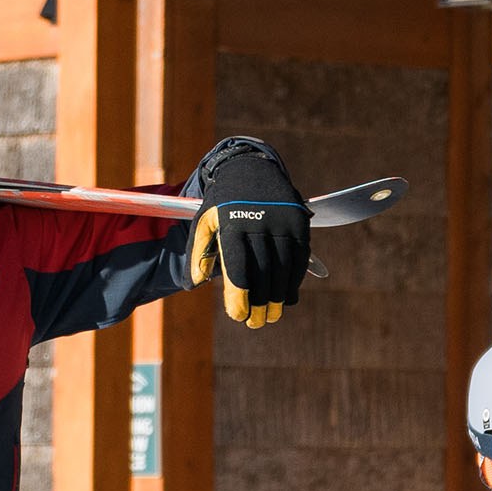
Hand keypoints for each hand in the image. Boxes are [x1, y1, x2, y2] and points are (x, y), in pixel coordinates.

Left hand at [186, 137, 310, 326]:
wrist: (250, 168)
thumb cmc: (222, 202)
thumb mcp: (204, 221)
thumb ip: (198, 252)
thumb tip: (192, 284)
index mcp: (232, 222)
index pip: (237, 266)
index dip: (238, 294)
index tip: (238, 316)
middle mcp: (259, 221)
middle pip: (262, 272)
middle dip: (259, 301)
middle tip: (255, 323)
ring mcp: (282, 221)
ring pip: (283, 268)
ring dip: (278, 296)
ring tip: (271, 315)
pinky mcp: (299, 222)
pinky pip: (299, 258)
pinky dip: (294, 280)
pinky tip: (287, 296)